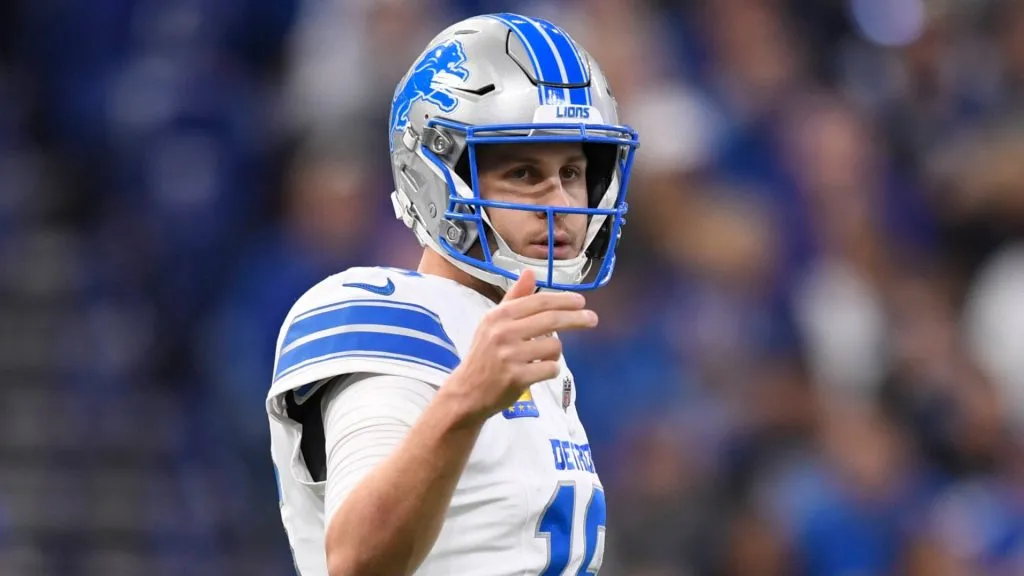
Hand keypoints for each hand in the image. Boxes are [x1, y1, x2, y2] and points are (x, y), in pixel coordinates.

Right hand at [441, 269, 597, 423]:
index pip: (539, 301)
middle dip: (576, 318)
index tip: (581, 302)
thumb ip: (514, 298)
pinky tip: (537, 371)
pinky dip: (550, 370)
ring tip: (541, 357)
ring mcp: (510, 356)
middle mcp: (503, 332)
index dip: (564, 300)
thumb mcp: (493, 322)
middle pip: (551, 320)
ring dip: (555, 352)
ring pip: (554, 347)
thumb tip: (530, 273)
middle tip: (592, 319)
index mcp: (499, 315)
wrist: (468, 391)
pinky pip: (550, 369)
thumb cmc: (485, 354)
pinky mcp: (516, 377)